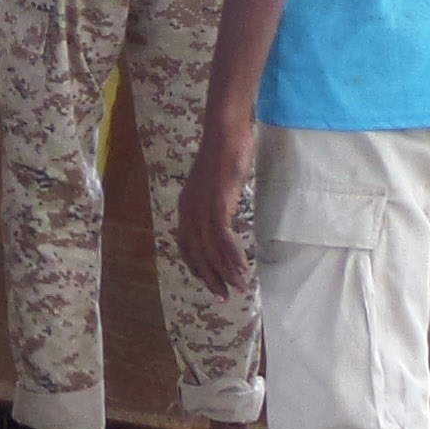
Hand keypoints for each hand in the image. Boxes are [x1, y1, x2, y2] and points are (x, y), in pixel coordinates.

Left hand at [175, 133, 255, 299]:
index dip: (199, 267)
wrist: (225, 133)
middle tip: (224, 296)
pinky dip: (233, 256)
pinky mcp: (217, 204)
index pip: (187, 246)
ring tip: (239, 287)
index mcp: (186, 208)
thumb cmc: (224, 154)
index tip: (212, 282)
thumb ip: (216, 202)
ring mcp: (202, 208)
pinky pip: (223, 238)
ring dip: (226, 272)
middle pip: (197, 254)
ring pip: (211, 250)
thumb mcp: (216, 185)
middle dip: (211, 277)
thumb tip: (224, 217)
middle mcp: (189, 211)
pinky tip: (243, 268)